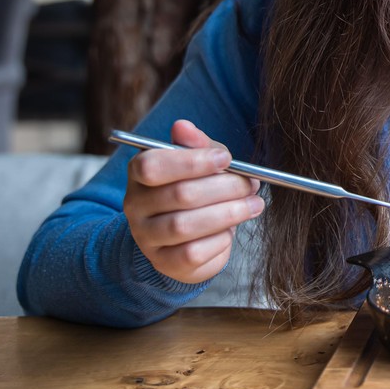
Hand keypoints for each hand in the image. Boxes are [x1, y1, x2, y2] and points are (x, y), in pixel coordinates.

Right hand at [124, 119, 263, 283]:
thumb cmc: (194, 189)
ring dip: (228, 213)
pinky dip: (219, 240)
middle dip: (225, 188)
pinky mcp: (163, 262)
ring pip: (185, 226)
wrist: (183, 238)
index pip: (152, 165)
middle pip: (179, 194)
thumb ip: (196, 145)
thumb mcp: (198, 162)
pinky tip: (232, 231)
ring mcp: (146, 237)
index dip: (192, 161)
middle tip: (251, 184)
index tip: (226, 159)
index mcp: (139, 174)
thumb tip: (182, 126)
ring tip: (254, 205)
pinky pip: (192, 253)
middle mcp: (135, 206)